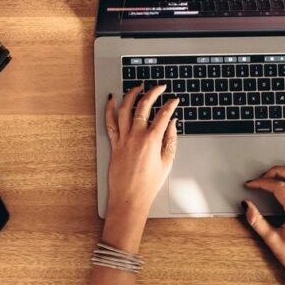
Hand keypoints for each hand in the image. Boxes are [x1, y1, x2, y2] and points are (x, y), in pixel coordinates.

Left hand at [104, 84, 178, 223]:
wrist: (130, 198)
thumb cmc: (149, 185)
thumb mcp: (167, 162)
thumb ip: (170, 140)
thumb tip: (172, 123)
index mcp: (152, 141)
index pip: (163, 115)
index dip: (171, 104)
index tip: (175, 100)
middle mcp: (136, 136)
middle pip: (144, 106)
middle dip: (153, 92)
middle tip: (159, 87)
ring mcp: (123, 139)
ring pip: (125, 109)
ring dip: (131, 94)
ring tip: (138, 87)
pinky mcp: (114, 144)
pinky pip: (110, 122)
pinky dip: (110, 109)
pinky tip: (112, 99)